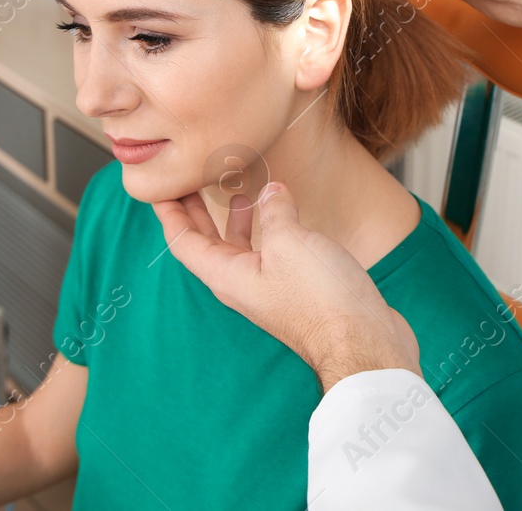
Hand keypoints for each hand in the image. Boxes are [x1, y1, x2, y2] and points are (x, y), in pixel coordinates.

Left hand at [153, 183, 419, 392]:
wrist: (363, 342)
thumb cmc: (321, 300)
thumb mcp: (289, 242)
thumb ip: (274, 212)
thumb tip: (271, 192)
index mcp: (227, 276)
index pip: (183, 242)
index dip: (168, 213)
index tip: (158, 187)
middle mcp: (242, 283)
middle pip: (207, 244)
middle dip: (196, 211)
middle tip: (190, 180)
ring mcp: (269, 287)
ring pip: (240, 247)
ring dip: (233, 218)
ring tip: (236, 190)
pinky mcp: (296, 288)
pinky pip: (270, 251)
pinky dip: (267, 226)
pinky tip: (284, 212)